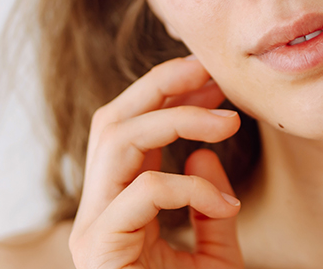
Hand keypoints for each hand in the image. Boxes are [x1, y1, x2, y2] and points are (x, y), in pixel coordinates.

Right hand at [69, 56, 244, 268]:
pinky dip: (191, 186)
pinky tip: (226, 205)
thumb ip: (209, 211)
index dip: (168, 95)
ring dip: (178, 118)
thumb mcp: (214, 257)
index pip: (129, 130)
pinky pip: (145, 189)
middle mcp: (98, 213)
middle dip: (162, 84)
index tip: (212, 82)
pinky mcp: (98, 250)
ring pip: (118, 139)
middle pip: (113, 121)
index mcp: (117, 208)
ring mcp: (92, 230)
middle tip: (212, 71)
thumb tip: (202, 156)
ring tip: (229, 120)